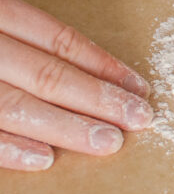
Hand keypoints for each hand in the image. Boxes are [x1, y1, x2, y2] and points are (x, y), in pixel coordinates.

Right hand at [0, 0, 152, 170]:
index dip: (102, 65)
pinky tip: (45, 158)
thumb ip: (24, 34)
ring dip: (66, 127)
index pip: (59, 40)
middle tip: (140, 119)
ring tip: (108, 142)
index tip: (140, 87)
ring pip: (15, 105)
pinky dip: (10, 148)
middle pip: (46, 75)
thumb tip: (86, 69)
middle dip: (98, 99)